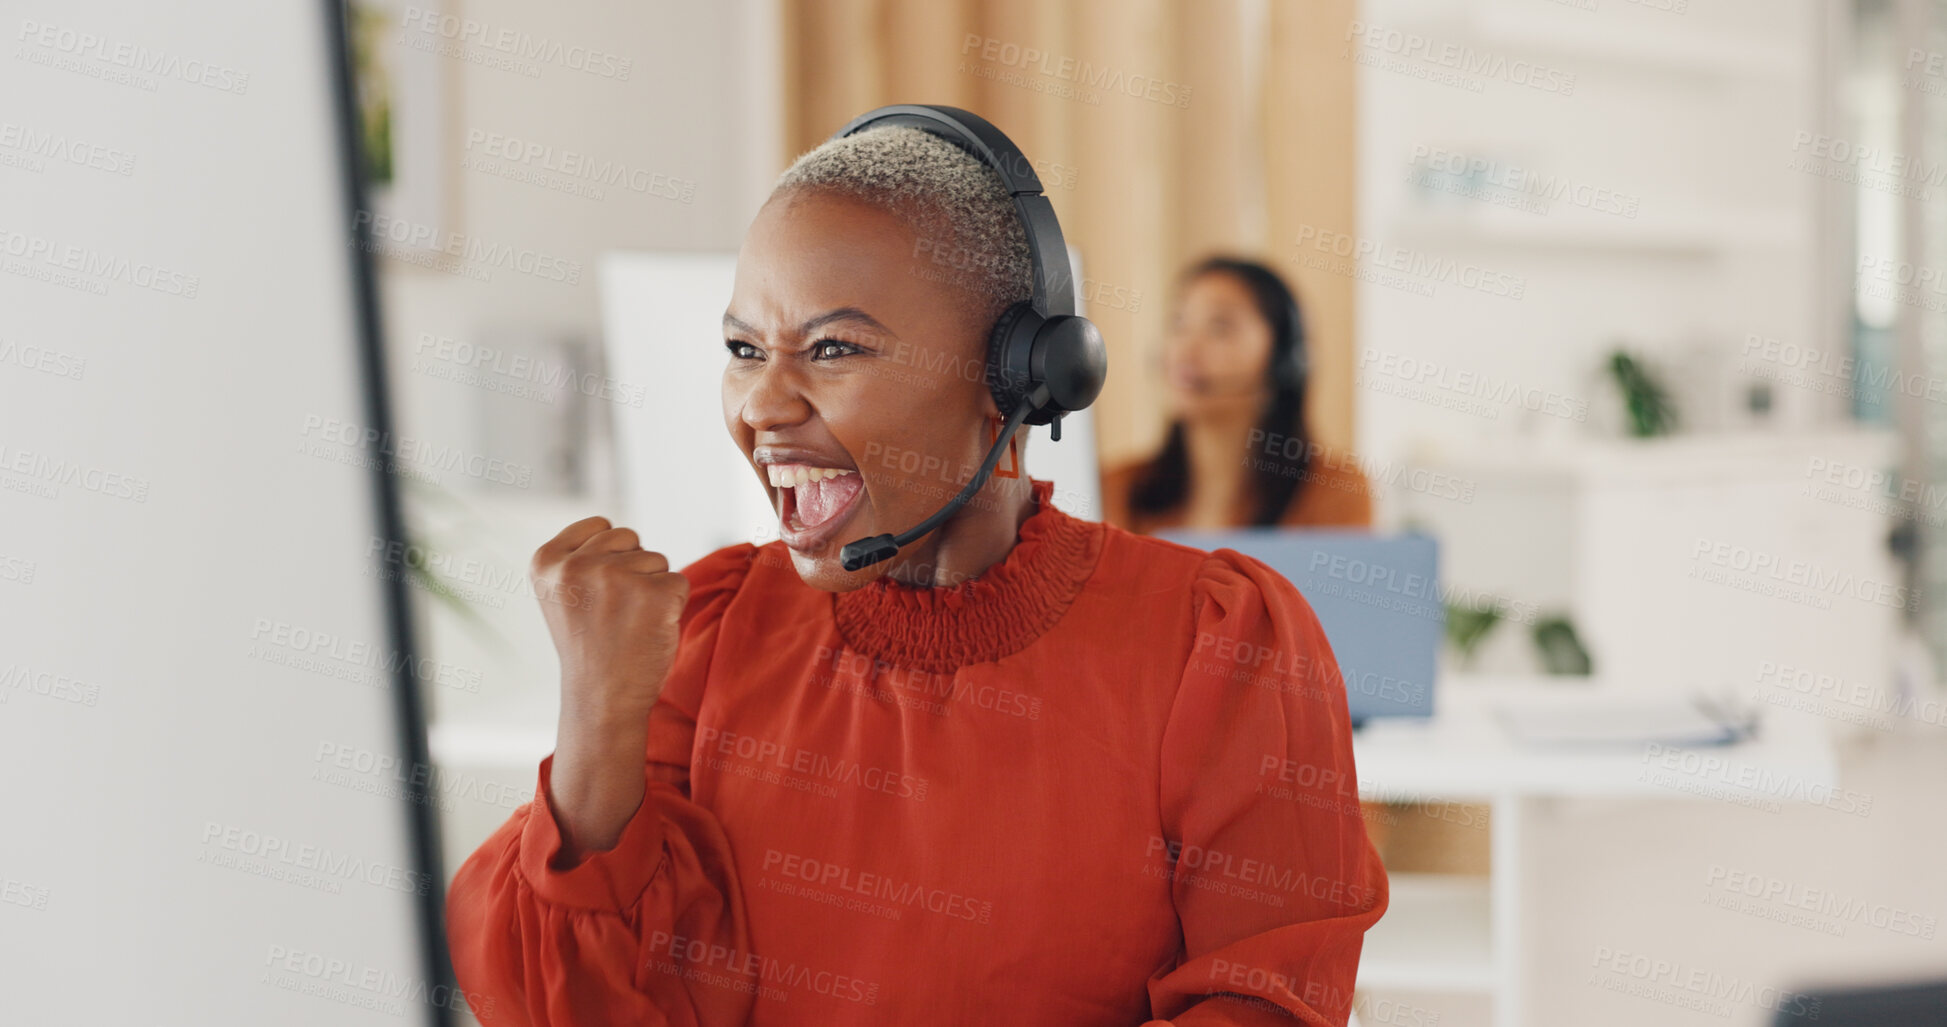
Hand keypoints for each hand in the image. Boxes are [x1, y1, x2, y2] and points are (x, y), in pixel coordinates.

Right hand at [530, 516, 689, 862]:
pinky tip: (649, 631)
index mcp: (545, 561)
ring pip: (657, 560)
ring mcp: (615, 578)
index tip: (595, 595)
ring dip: (652, 589)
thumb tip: (623, 534)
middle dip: (631, 570)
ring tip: (629, 624)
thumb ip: (580, 557)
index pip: (599, 525)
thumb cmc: (590, 647)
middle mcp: (577, 565)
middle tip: (615, 613)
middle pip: (629, 538)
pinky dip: (672, 606)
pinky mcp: (655, 594)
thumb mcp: (563, 595)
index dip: (608, 556)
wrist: (603, 701)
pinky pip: (679, 582)